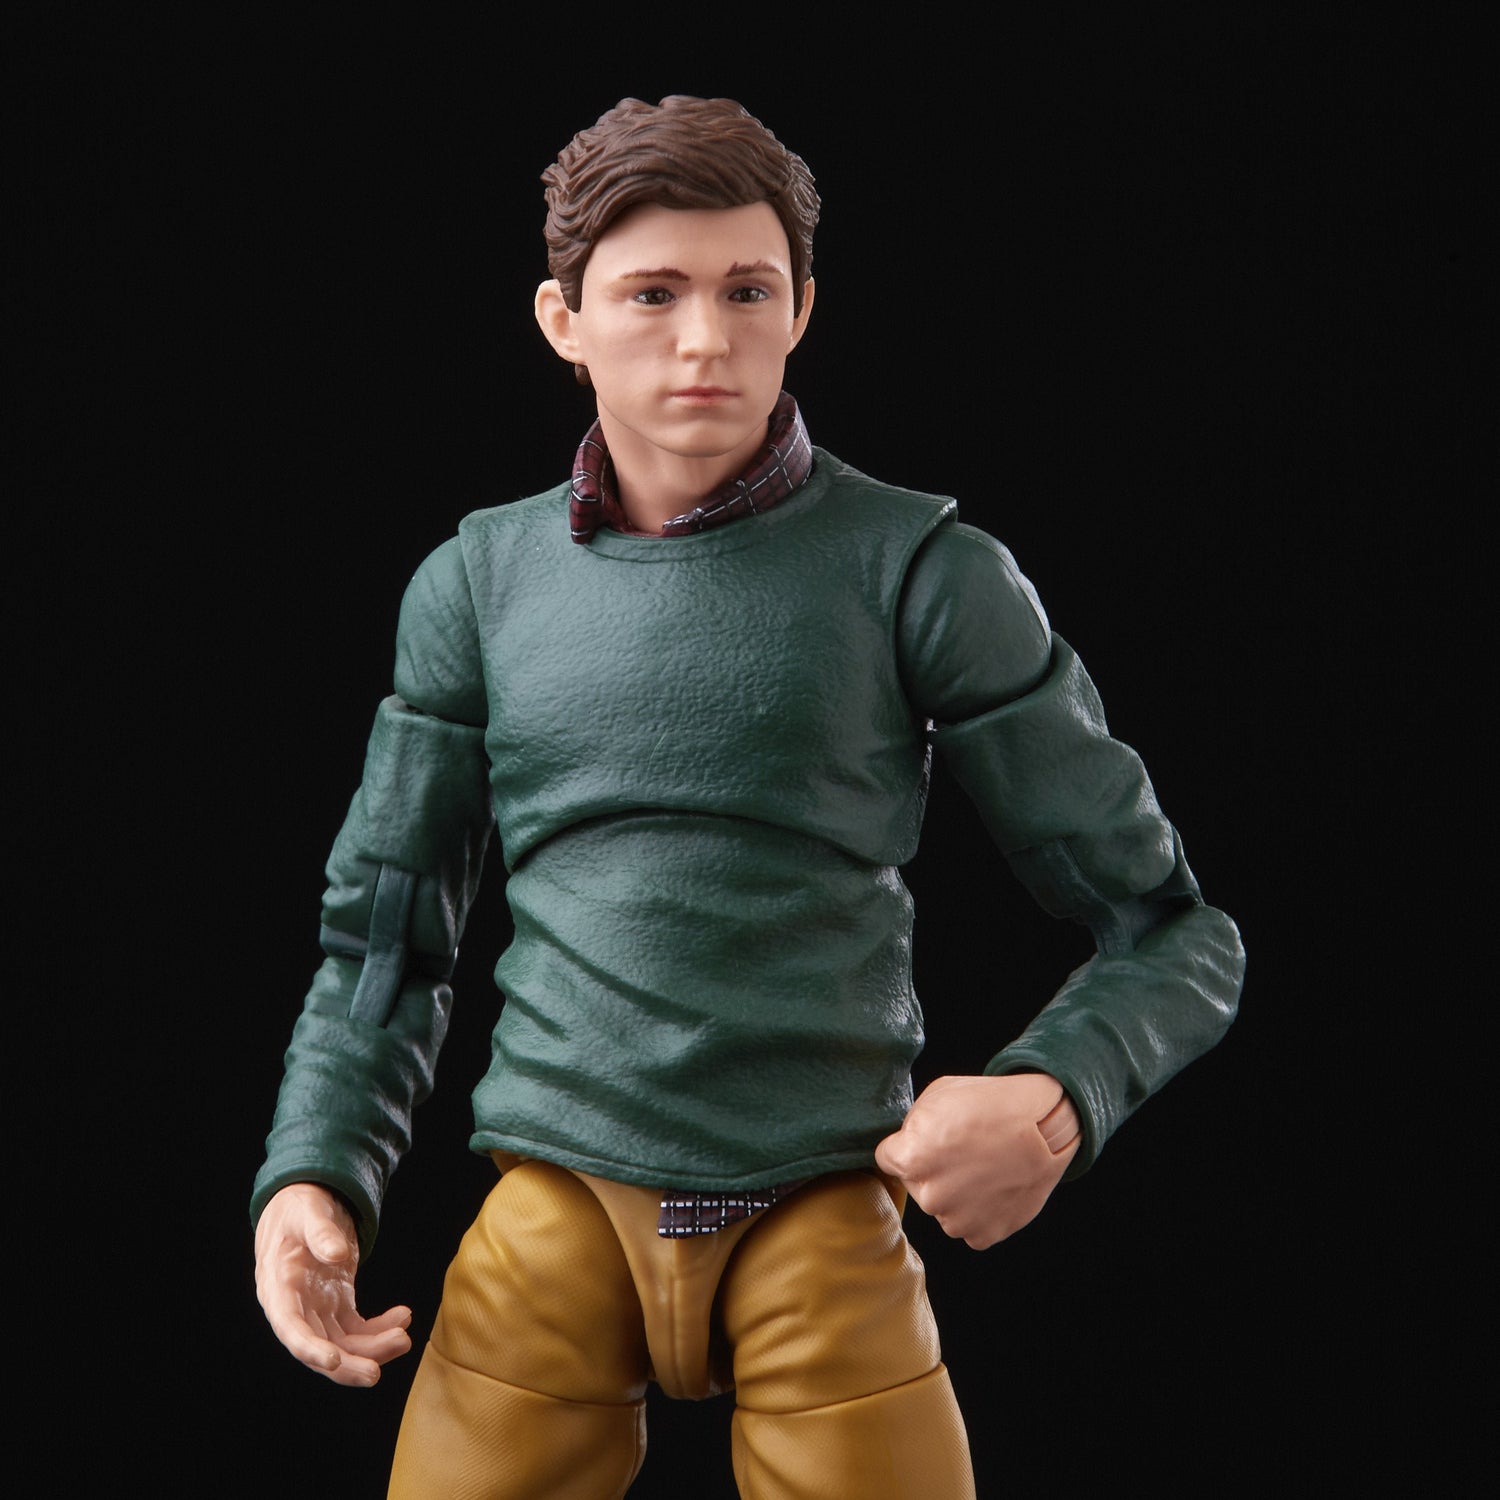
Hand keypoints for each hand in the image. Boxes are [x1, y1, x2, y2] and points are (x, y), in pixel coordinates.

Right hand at [253, 1182, 412, 1385]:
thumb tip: (337, 1254)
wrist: (301, 1207)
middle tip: (375, 1373)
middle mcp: (295, 1308)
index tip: (333, 1361)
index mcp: (279, 1287)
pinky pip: (356, 1329)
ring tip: (403, 1337)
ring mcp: (316, 1310)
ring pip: (341, 1344)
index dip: (309, 1348)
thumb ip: (321, 1232)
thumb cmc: (299, 1209)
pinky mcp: (335, 1306)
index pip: (290, 1327)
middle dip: (346, 1363)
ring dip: (371, 1348)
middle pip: (317, 1346)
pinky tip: (402, 1316)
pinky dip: (379, 1330)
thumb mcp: (308, 1212)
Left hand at [874, 1073, 1080, 1249]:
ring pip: (943, 1207)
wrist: (1046, 1127)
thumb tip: (904, 1143)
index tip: (928, 1140)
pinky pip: (969, 1226)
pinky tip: (994, 1185)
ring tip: (983, 1167)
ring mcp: (958, 1220)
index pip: (888, 1160)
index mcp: (911, 1160)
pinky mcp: (984, 1234)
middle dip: (932, 1170)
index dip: (907, 1146)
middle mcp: (930, 1196)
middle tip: (963, 1150)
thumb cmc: (991, 1104)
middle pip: (917, 1185)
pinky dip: (979, 1211)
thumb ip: (911, 1126)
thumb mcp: (937, 1096)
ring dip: (956, 1193)